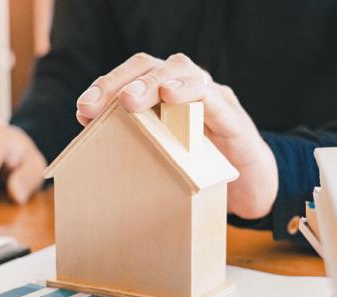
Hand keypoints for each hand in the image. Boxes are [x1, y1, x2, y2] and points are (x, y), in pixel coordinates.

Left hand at [76, 53, 277, 219]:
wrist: (253, 190)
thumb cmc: (202, 173)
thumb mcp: (163, 160)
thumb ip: (134, 145)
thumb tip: (89, 135)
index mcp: (166, 99)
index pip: (132, 77)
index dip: (106, 87)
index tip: (83, 110)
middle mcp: (188, 90)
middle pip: (151, 65)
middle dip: (120, 81)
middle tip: (95, 105)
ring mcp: (213, 99)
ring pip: (181, 70)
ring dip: (151, 82)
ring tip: (129, 100)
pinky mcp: (234, 118)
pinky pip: (212, 96)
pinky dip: (190, 91)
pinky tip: (171, 96)